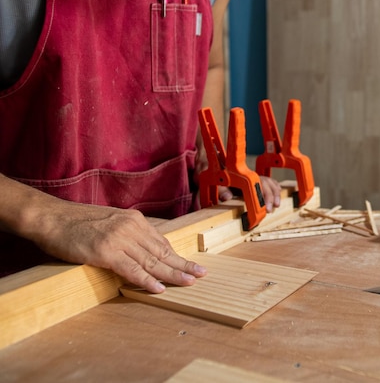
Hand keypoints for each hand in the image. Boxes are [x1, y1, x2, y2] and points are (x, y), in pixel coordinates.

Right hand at [1, 178, 206, 293]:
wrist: (51, 217)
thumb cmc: (76, 222)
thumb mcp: (110, 221)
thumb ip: (127, 233)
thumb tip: (142, 248)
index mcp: (133, 219)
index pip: (161, 241)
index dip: (177, 255)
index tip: (190, 264)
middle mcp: (131, 227)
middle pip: (162, 250)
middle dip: (183, 264)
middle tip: (201, 273)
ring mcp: (119, 239)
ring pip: (152, 260)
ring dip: (172, 274)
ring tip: (189, 282)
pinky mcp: (105, 251)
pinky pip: (132, 269)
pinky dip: (147, 280)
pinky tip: (159, 288)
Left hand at [214, 177, 280, 212]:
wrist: (223, 171)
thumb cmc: (222, 180)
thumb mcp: (220, 185)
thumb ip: (222, 190)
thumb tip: (226, 197)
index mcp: (244, 178)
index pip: (255, 186)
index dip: (261, 196)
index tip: (263, 207)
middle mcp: (253, 176)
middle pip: (266, 184)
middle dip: (270, 197)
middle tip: (269, 210)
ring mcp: (258, 178)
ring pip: (271, 183)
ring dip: (275, 194)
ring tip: (277, 205)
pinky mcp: (261, 180)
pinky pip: (272, 182)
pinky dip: (276, 188)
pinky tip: (278, 195)